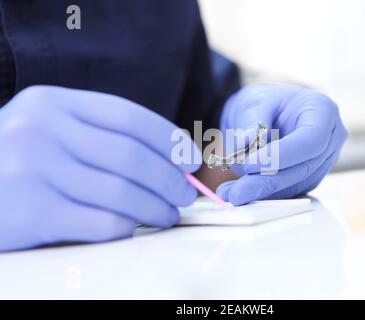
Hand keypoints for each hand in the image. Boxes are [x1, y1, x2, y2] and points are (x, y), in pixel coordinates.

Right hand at [0, 86, 199, 251]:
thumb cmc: (20, 161)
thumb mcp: (52, 132)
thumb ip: (100, 138)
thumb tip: (170, 160)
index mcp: (53, 103)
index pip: (129, 117)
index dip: (169, 140)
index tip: (191, 160)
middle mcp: (41, 130)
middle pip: (130, 155)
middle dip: (169, 178)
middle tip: (186, 194)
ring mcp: (32, 170)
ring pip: (121, 192)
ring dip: (156, 207)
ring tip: (169, 214)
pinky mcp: (30, 212)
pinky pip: (100, 222)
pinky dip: (128, 226)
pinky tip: (135, 226)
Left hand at [216, 83, 346, 204]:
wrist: (262, 113)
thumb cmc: (263, 101)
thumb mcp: (253, 101)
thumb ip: (251, 121)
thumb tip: (245, 143)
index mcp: (322, 110)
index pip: (311, 139)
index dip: (281, 155)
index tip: (249, 163)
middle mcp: (330, 138)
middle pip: (303, 168)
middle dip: (266, 181)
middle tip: (236, 191)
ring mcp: (323, 161)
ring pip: (294, 184)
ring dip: (261, 192)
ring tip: (231, 192)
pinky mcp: (309, 178)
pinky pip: (288, 191)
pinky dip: (264, 194)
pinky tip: (241, 193)